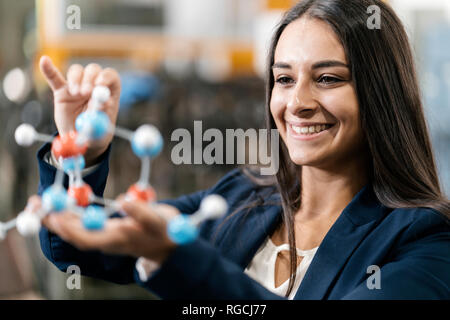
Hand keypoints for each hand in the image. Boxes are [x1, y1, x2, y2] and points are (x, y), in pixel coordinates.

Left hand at [29, 195, 178, 263]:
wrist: (167, 243)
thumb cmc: (165, 229)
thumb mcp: (159, 220)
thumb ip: (142, 212)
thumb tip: (123, 202)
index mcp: (120, 239)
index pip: (89, 238)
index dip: (70, 228)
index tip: (55, 216)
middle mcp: (107, 241)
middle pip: (74, 235)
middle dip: (53, 221)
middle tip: (36, 203)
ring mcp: (104, 237)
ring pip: (74, 231)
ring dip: (55, 217)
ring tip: (38, 201)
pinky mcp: (103, 231)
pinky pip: (79, 226)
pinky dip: (65, 215)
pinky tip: (57, 204)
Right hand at [39, 56, 120, 165]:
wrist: (81, 141)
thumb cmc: (97, 134)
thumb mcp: (102, 129)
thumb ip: (102, 117)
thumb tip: (103, 104)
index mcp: (110, 92)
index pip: (111, 76)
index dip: (106, 77)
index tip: (100, 85)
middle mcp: (95, 85)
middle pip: (94, 70)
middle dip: (90, 79)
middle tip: (86, 92)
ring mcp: (78, 86)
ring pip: (77, 71)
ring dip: (76, 79)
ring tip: (75, 93)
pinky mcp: (62, 91)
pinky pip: (55, 78)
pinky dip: (49, 70)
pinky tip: (44, 61)